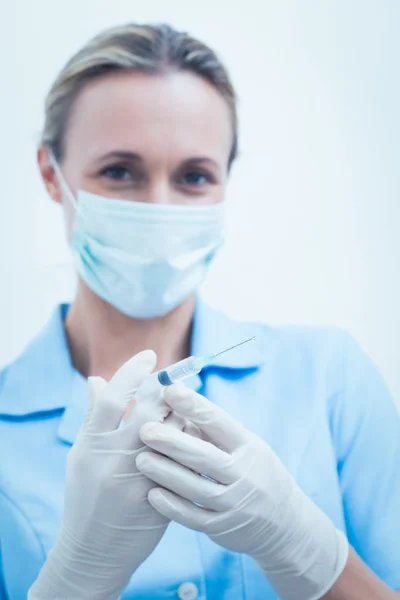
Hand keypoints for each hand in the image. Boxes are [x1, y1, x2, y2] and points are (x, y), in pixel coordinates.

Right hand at [29, 350, 170, 599]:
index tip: (150, 356)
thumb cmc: (86, 495)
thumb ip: (93, 417)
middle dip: (168, 386)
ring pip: (173, 431)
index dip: (134, 372)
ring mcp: (140, 478)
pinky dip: (190, 438)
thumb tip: (97, 379)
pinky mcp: (161, 494)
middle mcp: (116, 458)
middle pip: (150, 408)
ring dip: (183, 410)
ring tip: (189, 399)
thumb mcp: (81, 455)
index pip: (115, 396)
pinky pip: (184, 458)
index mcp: (92, 444)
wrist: (95, 549)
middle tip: (180, 373)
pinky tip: (195, 430)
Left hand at [136, 382, 348, 599]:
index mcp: (248, 446)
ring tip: (141, 459)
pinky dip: (172, 506)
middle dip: (172, 442)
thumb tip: (177, 403)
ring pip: (195, 487)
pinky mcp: (223, 527)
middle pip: (204, 456)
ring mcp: (234, 503)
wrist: (284, 523)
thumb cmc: (255, 472)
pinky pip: (193, 517)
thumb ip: (214, 431)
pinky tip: (152, 494)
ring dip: (165, 473)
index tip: (169, 391)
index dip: (193, 405)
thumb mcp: (246, 447)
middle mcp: (244, 474)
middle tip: (145, 430)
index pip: (219, 422)